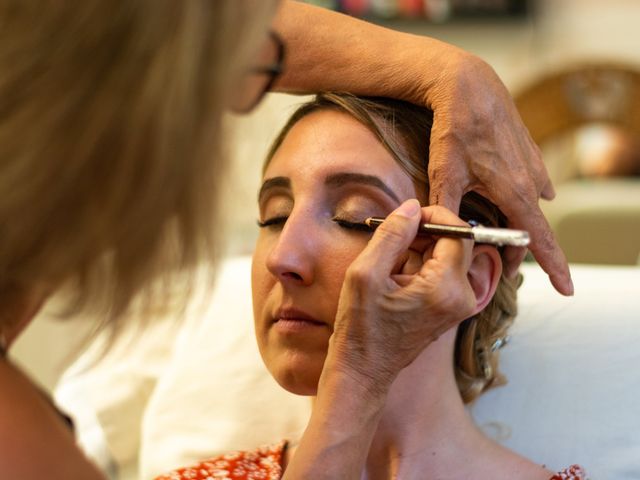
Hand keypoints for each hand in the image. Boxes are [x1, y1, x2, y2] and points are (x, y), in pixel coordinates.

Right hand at [328, 200, 476, 392]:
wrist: (363, 370)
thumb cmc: (360, 328)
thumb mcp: (366, 273)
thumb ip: (392, 234)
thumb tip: (412, 207)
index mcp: (447, 288)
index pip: (459, 233)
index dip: (434, 216)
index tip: (406, 217)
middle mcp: (462, 298)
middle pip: (456, 243)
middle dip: (425, 232)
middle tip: (391, 236)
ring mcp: (458, 306)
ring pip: (447, 256)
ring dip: (419, 249)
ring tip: (388, 262)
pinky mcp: (449, 309)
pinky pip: (442, 272)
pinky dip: (420, 264)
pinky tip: (394, 276)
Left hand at [421, 48, 572, 295]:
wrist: (469, 86)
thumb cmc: (456, 129)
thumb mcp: (444, 175)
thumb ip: (447, 211)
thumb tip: (441, 237)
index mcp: (515, 192)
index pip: (539, 239)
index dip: (553, 267)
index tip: (566, 289)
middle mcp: (532, 182)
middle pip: (530, 229)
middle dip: (518, 249)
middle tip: (498, 264)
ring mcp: (533, 166)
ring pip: (528, 208)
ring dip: (515, 225)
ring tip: (496, 234)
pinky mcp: (529, 153)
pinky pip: (530, 186)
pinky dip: (518, 201)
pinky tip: (507, 200)